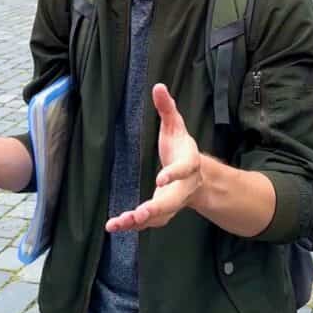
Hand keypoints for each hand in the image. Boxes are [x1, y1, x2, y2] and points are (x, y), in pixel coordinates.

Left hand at [106, 84, 201, 233]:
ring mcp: (172, 203)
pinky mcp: (161, 213)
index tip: (160, 177)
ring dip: (138, 222)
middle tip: (140, 214)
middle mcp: (182, 188)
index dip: (173, 174)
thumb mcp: (176, 126)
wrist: (197, 178)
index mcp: (189, 165)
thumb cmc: (181, 148)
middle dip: (155, 209)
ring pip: (157, 217)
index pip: (184, 169)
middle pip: (171, 202)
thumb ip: (167, 108)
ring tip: (118, 224)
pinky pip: (147, 222)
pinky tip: (115, 226)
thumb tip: (158, 86)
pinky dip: (132, 225)